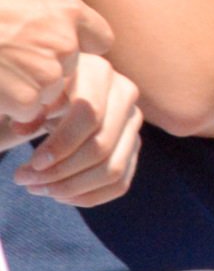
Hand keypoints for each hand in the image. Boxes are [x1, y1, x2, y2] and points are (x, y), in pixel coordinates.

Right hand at [0, 0, 111, 124]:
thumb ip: (50, 7)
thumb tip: (65, 28)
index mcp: (66, 10)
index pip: (99, 38)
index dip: (79, 46)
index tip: (55, 50)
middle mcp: (65, 41)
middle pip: (68, 69)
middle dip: (44, 69)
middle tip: (7, 59)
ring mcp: (47, 71)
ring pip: (48, 92)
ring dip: (25, 89)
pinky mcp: (26, 97)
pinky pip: (27, 111)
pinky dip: (9, 106)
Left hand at [8, 53, 141, 206]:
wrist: (62, 93)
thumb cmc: (41, 92)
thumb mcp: (32, 93)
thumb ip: (27, 108)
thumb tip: (23, 127)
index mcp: (99, 73)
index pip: (89, 115)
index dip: (61, 144)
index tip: (32, 163)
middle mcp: (126, 95)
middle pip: (101, 147)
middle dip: (59, 172)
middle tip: (24, 180)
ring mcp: (133, 123)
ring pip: (112, 170)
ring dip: (71, 188)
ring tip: (37, 188)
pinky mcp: (133, 146)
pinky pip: (120, 183)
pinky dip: (89, 197)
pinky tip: (59, 195)